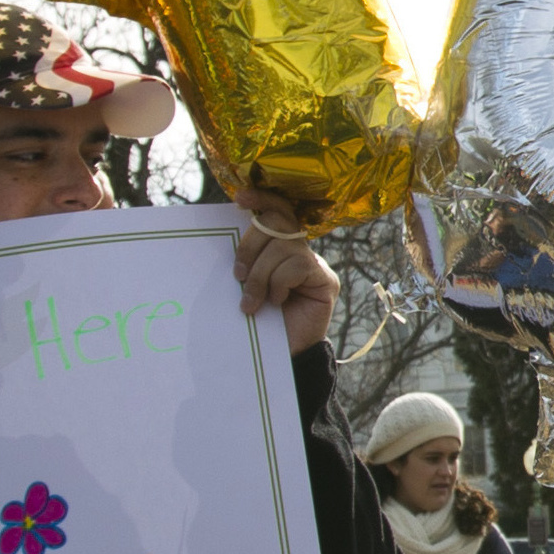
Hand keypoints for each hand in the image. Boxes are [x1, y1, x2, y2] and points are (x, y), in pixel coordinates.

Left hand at [233, 203, 339, 352]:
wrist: (285, 355)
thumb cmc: (262, 322)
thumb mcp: (249, 285)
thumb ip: (248, 262)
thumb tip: (227, 241)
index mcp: (281, 248)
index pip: (278, 211)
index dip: (261, 199)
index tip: (239, 198)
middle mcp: (301, 251)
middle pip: (276, 223)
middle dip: (251, 246)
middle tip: (238, 276)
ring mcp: (315, 265)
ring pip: (283, 246)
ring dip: (260, 275)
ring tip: (253, 302)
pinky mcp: (325, 280)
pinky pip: (296, 265)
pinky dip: (278, 283)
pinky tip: (277, 301)